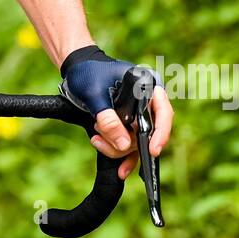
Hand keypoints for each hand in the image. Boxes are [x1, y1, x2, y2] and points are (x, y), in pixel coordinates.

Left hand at [59, 45, 172, 178]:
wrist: (75, 69)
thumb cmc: (87, 73)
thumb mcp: (94, 95)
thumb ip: (108, 119)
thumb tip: (124, 145)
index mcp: (146, 86)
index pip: (163, 112)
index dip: (161, 132)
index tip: (153, 150)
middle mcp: (146, 102)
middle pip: (149, 132)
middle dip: (127, 142)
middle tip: (101, 140)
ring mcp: (137, 115)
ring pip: (137, 141)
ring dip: (116, 147)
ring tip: (96, 137)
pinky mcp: (127, 125)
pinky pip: (130, 146)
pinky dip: (122, 155)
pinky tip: (119, 168)